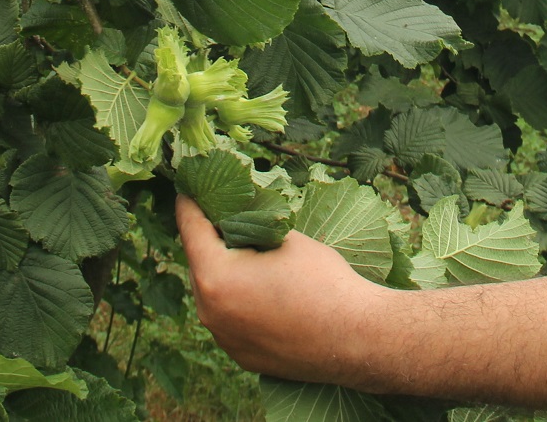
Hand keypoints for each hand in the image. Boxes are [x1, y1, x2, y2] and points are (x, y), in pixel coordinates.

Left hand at [176, 194, 388, 385]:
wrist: (357, 337)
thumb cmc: (323, 281)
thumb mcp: (284, 237)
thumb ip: (251, 223)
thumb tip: (235, 213)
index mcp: (215, 277)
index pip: (190, 229)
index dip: (190, 203)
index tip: (188, 188)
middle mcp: (210, 313)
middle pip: (200, 264)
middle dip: (211, 240)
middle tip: (225, 217)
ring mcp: (225, 339)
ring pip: (214, 294)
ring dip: (225, 274)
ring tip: (249, 256)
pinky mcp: (242, 357)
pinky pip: (230, 320)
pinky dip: (239, 302)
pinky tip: (263, 292)